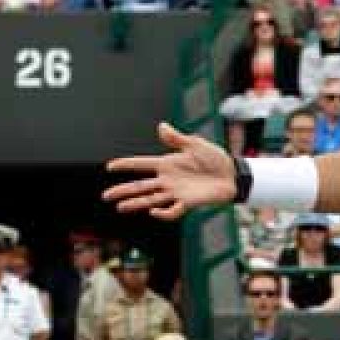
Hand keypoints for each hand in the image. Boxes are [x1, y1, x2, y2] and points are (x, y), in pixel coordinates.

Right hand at [104, 123, 238, 219]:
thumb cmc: (215, 158)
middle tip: (106, 196)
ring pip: (151, 199)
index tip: (110, 166)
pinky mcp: (188, 202)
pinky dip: (163, 212)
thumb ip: (177, 138)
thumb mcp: (196, 145)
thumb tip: (161, 126)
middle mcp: (168, 179)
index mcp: (167, 164)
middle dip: (123, 190)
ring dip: (135, 203)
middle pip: (141, 185)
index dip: (126, 165)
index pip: (142, 164)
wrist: (233, 174)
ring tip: (120, 207)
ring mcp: (176, 192)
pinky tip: (153, 211)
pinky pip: (172, 210)